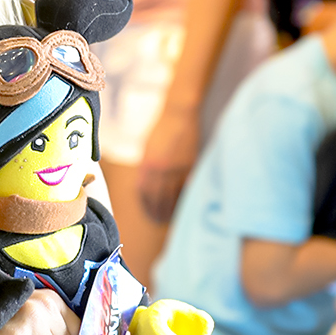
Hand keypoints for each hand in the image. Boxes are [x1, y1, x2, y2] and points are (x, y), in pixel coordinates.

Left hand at [137, 107, 200, 223]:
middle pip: (158, 197)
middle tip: (158, 219)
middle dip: (157, 210)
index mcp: (147, 164)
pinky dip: (184, 197)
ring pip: (173, 194)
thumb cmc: (161, 129)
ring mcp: (177, 168)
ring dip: (171, 207)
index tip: (148, 212)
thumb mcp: (148, 148)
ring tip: (169, 216)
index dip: (146, 204)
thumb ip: (147, 166)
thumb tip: (146, 184)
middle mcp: (161, 168)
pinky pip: (186, 186)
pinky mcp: (191, 165)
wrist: (179, 115)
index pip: (144, 191)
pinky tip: (183, 204)